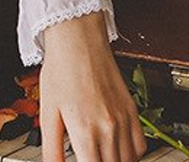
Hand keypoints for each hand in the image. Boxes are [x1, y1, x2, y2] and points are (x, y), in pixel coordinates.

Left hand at [37, 11, 144, 161]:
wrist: (79, 40)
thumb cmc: (62, 70)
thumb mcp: (48, 112)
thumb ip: (52, 148)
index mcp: (85, 131)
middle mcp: (109, 128)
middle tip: (87, 155)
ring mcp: (124, 120)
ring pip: (127, 161)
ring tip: (99, 154)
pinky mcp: (132, 110)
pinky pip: (140, 146)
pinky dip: (130, 154)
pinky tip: (115, 149)